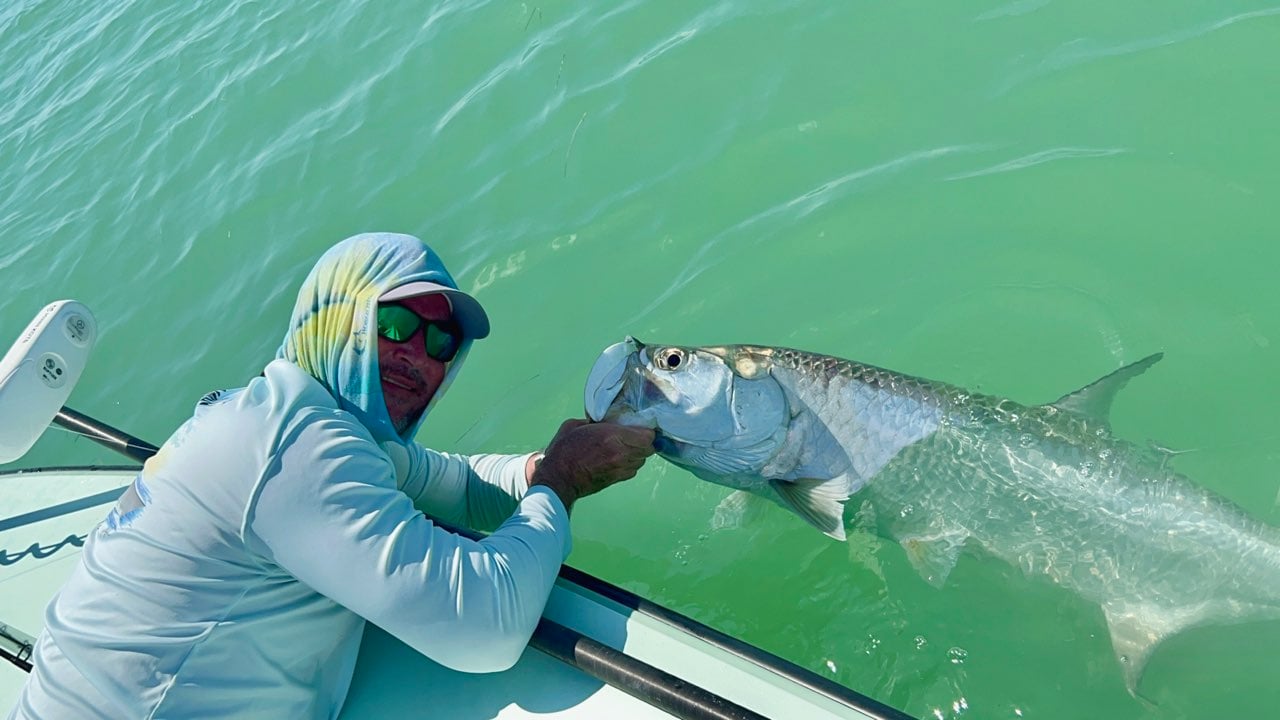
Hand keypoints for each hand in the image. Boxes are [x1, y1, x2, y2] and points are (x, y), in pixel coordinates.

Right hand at [530, 419, 655, 511]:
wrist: (558, 478)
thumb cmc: (563, 450)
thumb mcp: (575, 425)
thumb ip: (592, 421)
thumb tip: (600, 420)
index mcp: (611, 436)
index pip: (646, 436)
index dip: (646, 431)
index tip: (639, 427)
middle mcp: (620, 453)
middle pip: (648, 449)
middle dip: (644, 442)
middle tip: (635, 437)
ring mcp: (620, 468)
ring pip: (642, 461)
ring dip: (638, 454)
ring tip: (627, 448)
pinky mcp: (616, 480)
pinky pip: (633, 471)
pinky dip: (630, 465)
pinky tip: (620, 460)